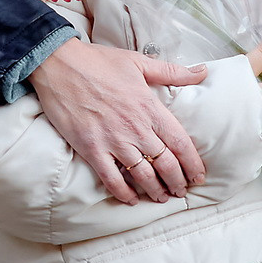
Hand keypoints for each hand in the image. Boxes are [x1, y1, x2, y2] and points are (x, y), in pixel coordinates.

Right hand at [32, 37, 209, 206]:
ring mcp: (113, 140)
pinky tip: (131, 199)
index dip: (192, 163)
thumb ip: (172, 72)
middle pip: (165, 163)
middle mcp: (135, 127)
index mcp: (149, 107)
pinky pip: (111, 178)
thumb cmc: (98, 62)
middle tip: (181, 190)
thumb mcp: (139, 62)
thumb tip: (202, 72)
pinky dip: (123, 193)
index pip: (180, 142)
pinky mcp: (91, 149)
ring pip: (142, 175)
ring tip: (162, 197)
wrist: (59, 65)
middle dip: (177, 181)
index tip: (198, 175)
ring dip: (155, 190)